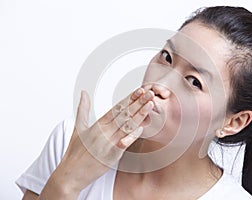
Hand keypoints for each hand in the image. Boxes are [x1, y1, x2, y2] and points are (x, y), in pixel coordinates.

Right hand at [38, 88, 153, 198]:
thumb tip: (84, 92)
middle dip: (138, 103)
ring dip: (139, 115)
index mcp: (97, 125)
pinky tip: (141, 127)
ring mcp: (107, 144)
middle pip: (124, 114)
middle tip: (150, 93)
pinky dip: (132, 136)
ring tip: (150, 104)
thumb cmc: (74, 152)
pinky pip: (124, 144)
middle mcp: (103, 132)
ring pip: (126, 126)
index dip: (129, 99)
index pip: (116, 108)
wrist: (70, 174)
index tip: (139, 90)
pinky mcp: (110, 157)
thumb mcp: (78, 128)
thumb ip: (83, 109)